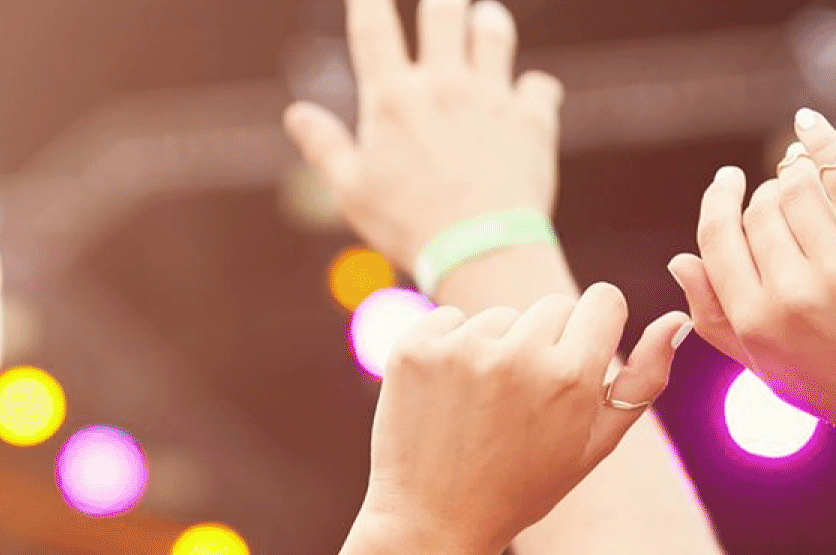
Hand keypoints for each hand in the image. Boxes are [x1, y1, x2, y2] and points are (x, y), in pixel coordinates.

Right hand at [286, 0, 561, 267]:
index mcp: (392, 97)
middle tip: (443, 3)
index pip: (373, 26)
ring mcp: (491, 96)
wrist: (483, 249)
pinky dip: (535, 90)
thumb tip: (295, 115)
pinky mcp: (532, 119)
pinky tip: (531, 98)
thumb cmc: (409, 226)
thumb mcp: (352, 191)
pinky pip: (540, 86)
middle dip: (442, 1)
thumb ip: (324, 146)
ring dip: (489, 22)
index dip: (368, 0)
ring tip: (487, 19)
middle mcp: (443, 83)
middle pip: (442, 11)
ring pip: (494, 33)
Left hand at [359, 283, 684, 554]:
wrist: (433, 523)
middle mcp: (517, 354)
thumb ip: (643, 381)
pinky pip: (451, 320)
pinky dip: (451, 350)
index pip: (604, 300)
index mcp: (571, 377)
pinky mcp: (415, 349)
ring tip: (484, 409)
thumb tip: (676, 320)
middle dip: (549, 343)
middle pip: (554, 306)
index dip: (596, 329)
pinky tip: (449, 399)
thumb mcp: (594, 444)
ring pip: (501, 316)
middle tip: (526, 404)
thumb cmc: (524, 487)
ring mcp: (461, 350)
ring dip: (497, 348)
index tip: (580, 360)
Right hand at [670, 111, 835, 478]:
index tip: (729, 180)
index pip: (717, 238)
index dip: (720, 202)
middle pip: (761, 210)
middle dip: (769, 192)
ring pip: (798, 188)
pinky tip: (808, 125)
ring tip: (805, 170)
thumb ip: (718, 319)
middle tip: (786, 189)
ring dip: (798, 171)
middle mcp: (789, 295)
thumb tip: (680, 260)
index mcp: (753, 323)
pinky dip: (822, 142)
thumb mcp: (770, 369)